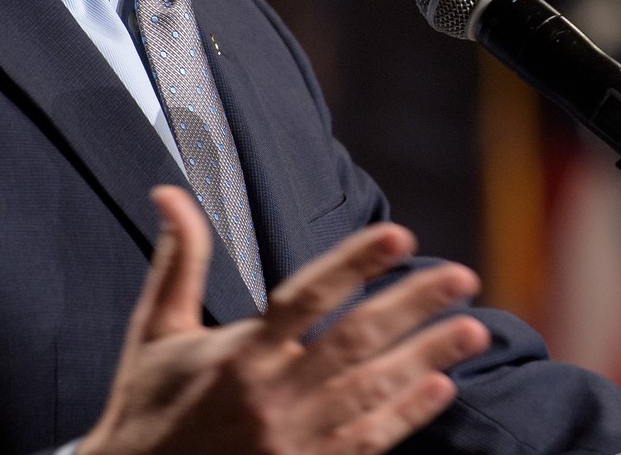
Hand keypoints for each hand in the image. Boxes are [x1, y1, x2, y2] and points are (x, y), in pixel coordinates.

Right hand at [77, 186, 493, 454]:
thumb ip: (179, 262)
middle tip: (463, 277)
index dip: (355, 263)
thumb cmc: (146, 410)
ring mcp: (291, 442)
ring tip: (474, 330)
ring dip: (427, 358)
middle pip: (354, 341)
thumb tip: (170, 191)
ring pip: (372, 392)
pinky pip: (366, 443)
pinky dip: (406, 415)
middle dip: (413, 306)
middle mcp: (269, 396)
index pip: (306, 297)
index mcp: (237, 355)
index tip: (400, 236)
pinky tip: (441, 388)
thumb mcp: (155, 333)